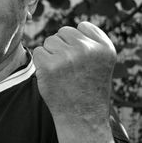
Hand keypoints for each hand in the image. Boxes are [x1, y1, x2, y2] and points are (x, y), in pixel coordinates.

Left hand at [33, 22, 116, 141]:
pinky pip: (38, 51)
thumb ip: (88, 41)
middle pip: (63, 32)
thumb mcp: (99, 61)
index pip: (82, 26)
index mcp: (104, 47)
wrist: (82, 115)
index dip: (77, 41)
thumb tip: (63, 29)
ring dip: (51, 54)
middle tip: (70, 68)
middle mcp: (87, 50)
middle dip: (62, 47)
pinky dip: (41, 62)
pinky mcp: (49, 65)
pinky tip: (52, 75)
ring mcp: (67, 57)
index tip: (81, 59)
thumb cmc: (88, 86)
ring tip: (62, 72)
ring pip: (49, 41)